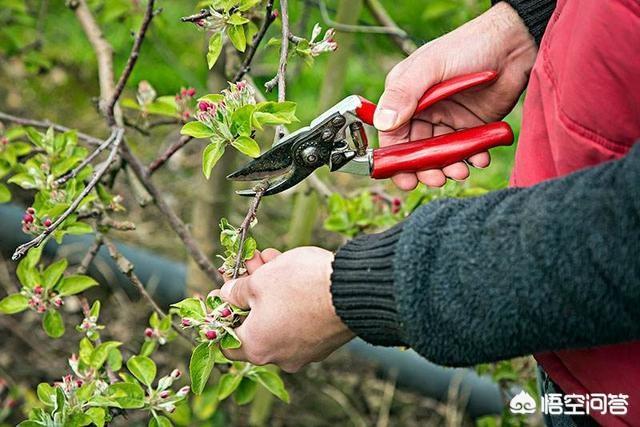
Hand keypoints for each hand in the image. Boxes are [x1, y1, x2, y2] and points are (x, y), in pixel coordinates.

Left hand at [214, 247, 353, 371]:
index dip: (221, 315)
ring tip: (271, 259)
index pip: (227, 341)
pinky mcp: (324, 342)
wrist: (352, 290)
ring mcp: (305, 352)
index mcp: (257, 347)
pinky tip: (293, 272)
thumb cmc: (298, 286)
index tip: (222, 294)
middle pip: (255, 324)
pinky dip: (293, 301)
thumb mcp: (259, 281)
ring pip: (278, 320)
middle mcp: (280, 357)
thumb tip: (227, 295)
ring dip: (271, 291)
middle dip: (250, 292)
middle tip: (250, 265)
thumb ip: (236, 291)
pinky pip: (300, 322)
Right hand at [375, 2, 536, 189]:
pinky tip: (480, 158)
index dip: (396, 159)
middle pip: (416, 151)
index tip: (405, 178)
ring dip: (449, 167)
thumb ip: (404, 94)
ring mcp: (447, 119)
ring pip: (440, 155)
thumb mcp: (430, 66)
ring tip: (461, 170)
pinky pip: (466, 150)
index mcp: (404, 97)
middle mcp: (423, 111)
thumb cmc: (468, 46)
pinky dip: (472, 158)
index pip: (393, 135)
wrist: (513, 43)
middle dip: (425, 169)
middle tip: (437, 179)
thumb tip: (383, 123)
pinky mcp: (471, 125)